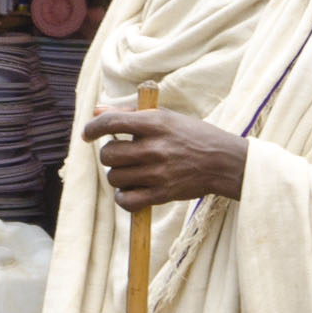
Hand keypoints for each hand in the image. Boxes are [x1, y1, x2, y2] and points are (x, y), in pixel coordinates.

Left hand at [83, 105, 247, 209]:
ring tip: (131, 171)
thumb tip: (96, 111)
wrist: (223, 162)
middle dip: (109, 154)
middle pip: (109, 154)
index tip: (87, 133)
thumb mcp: (164, 116)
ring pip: (115, 177)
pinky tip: (130, 190)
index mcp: (156, 123)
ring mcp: (159, 173)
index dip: (92, 127)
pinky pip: (126, 200)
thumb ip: (129, 112)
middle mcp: (155, 148)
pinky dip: (122, 197)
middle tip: (122, 154)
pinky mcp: (163, 194)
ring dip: (117, 175)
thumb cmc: (191, 135)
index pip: (111, 122)